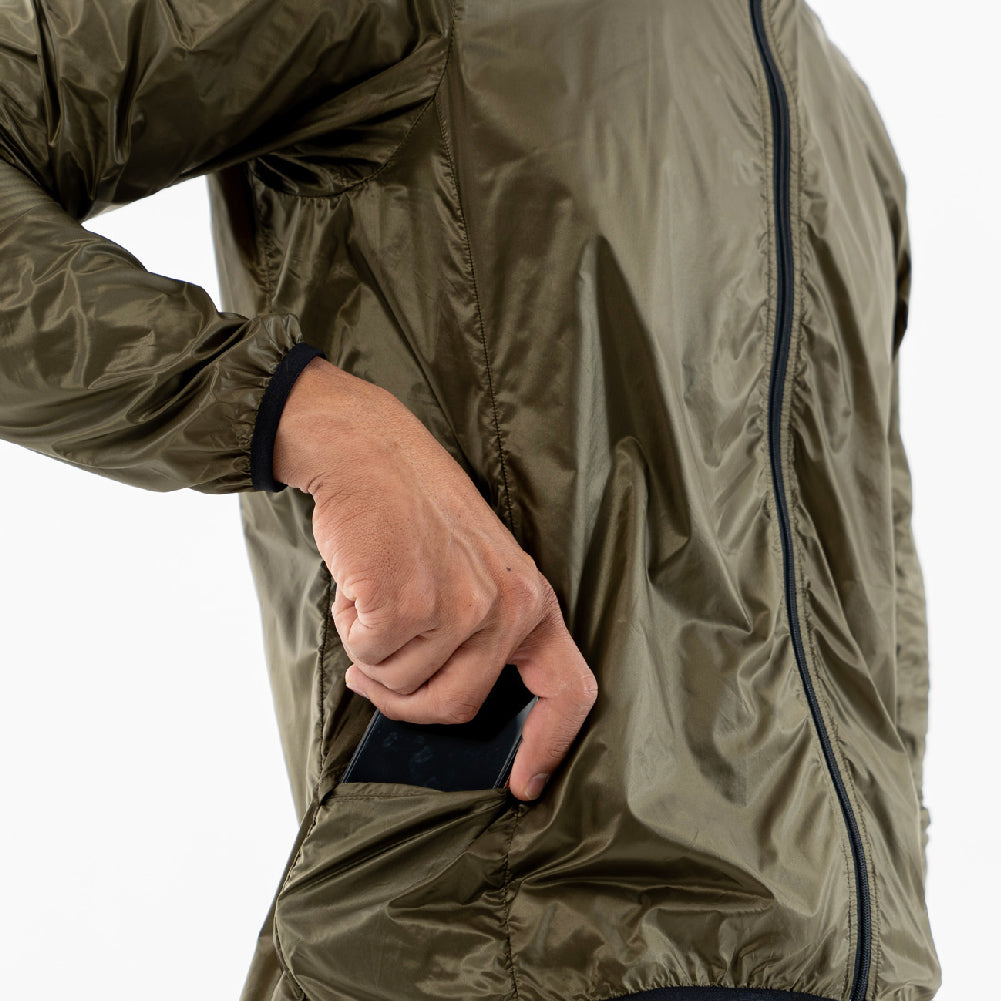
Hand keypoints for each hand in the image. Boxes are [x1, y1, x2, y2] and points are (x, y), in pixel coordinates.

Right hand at [273, 358, 596, 800]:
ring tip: (373, 596)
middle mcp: (505, 607)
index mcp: (532, 600)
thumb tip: (444, 706)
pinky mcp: (406, 602)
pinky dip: (351, 628)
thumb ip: (480, 633)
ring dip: (373, 654)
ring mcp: (458, 606)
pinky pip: (369, 656)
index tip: (524, 785)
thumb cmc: (415, 512)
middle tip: (373, 667)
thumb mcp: (476, 566)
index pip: (568, 690)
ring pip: (404, 687)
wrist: (369, 451)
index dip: (548, 746)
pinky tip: (359, 583)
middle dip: (405, 700)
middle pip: (455, 707)